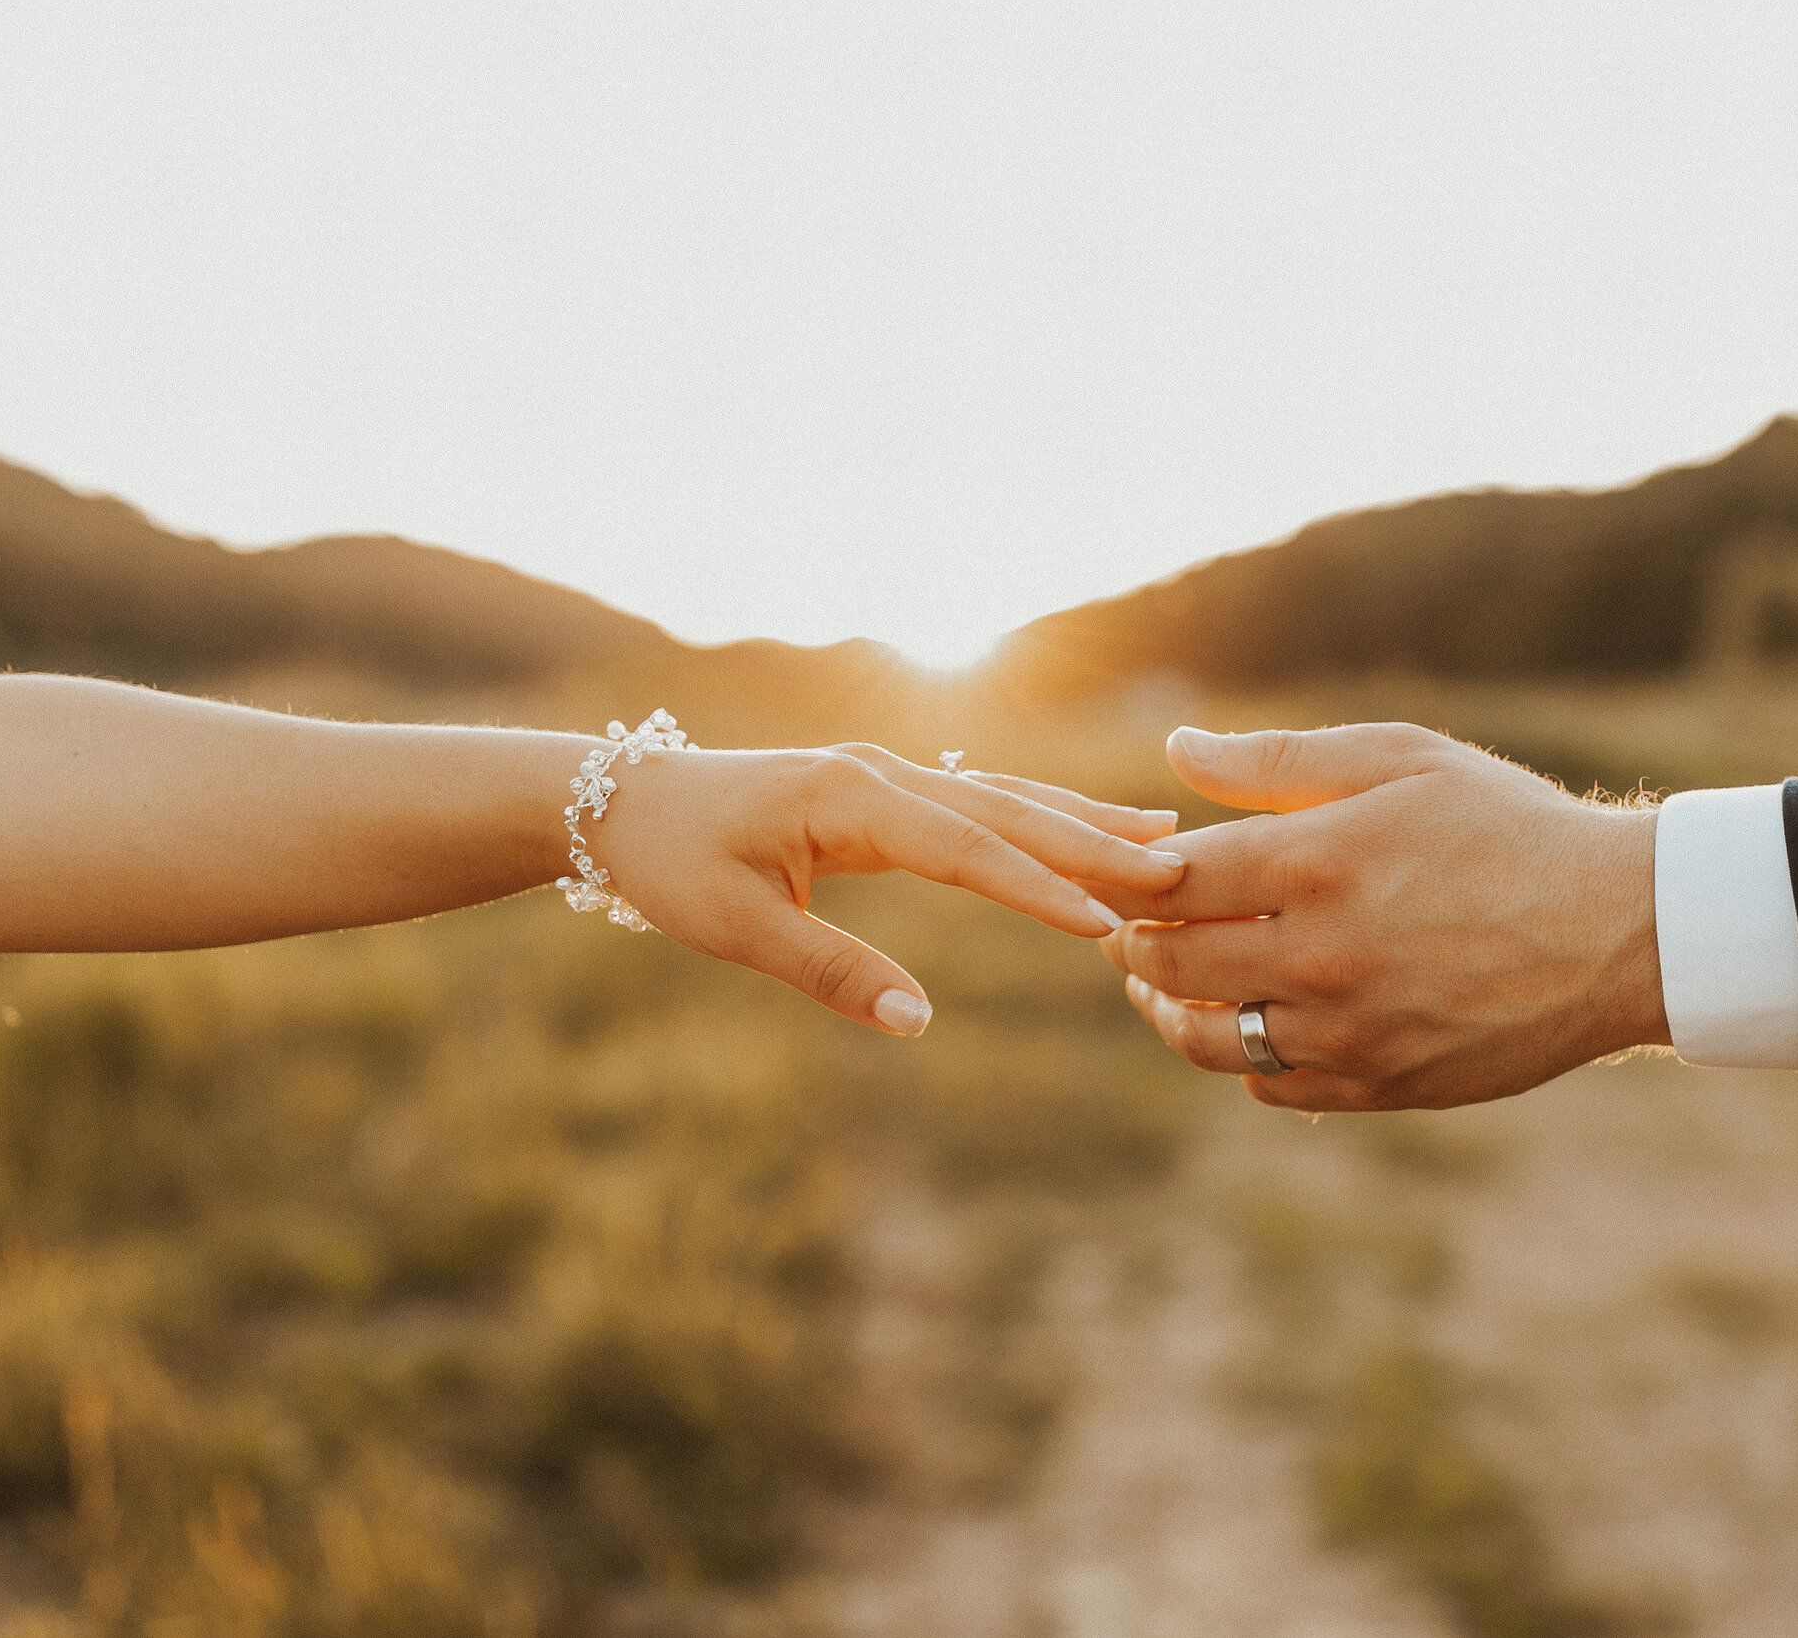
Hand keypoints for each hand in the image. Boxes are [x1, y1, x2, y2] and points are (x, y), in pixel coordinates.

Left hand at [589, 743, 1183, 1035]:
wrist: (622, 803)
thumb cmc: (675, 864)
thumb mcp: (737, 928)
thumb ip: (830, 970)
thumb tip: (916, 1023)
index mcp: (848, 798)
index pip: (965, 847)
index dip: (1037, 890)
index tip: (1103, 926)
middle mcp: (881, 773)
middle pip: (1006, 810)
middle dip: (1091, 844)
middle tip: (1176, 873)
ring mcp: (888, 775)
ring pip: (1003, 798)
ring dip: (1081, 822)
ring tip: (1164, 839)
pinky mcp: (886, 791)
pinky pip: (980, 802)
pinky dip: (1040, 816)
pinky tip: (1087, 830)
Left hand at [1082, 724, 1666, 1110]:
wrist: (1620, 930)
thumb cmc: (1509, 827)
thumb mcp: (1401, 759)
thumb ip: (1279, 760)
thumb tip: (1178, 748)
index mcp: (1316, 862)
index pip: (1166, 881)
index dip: (1131, 875)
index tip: (1131, 866)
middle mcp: (1319, 955)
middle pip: (1169, 963)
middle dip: (1136, 942)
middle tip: (1131, 927)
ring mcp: (1348, 1030)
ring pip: (1206, 1036)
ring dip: (1169, 1009)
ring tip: (1165, 984)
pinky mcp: (1380, 1083)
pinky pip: (1270, 1083)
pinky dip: (1242, 1055)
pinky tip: (1247, 1022)